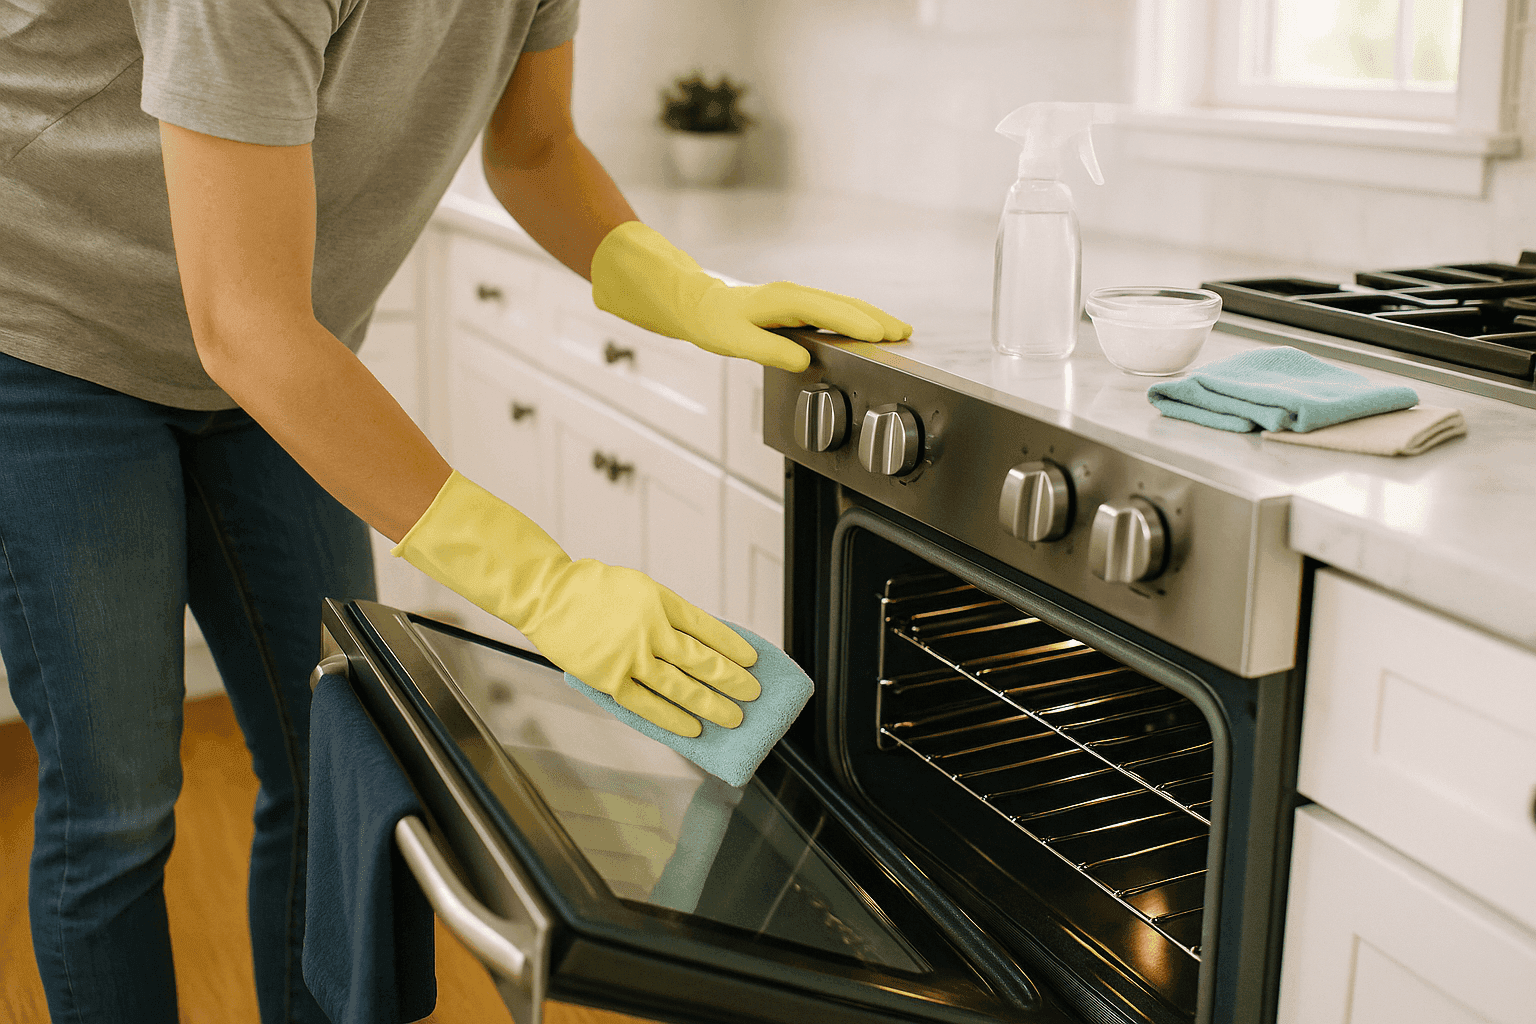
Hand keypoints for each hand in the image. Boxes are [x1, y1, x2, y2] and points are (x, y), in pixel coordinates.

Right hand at [520, 559, 759, 735]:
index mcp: (661, 602)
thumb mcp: (640, 588)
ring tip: (733, 717)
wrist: (549, 596)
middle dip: (733, 680)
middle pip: (702, 661)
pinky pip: (648, 705)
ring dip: (711, 704)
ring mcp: (630, 657)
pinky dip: (673, 719)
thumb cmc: (593, 590)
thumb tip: (700, 642)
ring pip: (681, 687)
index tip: (752, 661)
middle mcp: (651, 630)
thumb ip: (668, 613)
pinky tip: (693, 729)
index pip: (708, 629)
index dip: (733, 647)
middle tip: (753, 693)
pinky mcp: (610, 680)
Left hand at [590, 221, 911, 371]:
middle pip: (844, 304)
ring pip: (841, 304)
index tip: (882, 334)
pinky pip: (832, 309)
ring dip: (869, 316)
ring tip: (895, 330)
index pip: (829, 310)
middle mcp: (793, 294)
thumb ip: (771, 351)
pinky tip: (864, 329)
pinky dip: (853, 317)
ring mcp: (795, 298)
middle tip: (904, 332)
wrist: (690, 302)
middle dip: (875, 317)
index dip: (858, 322)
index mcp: (782, 300)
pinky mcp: (794, 306)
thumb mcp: (734, 341)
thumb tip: (804, 361)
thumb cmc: (709, 320)